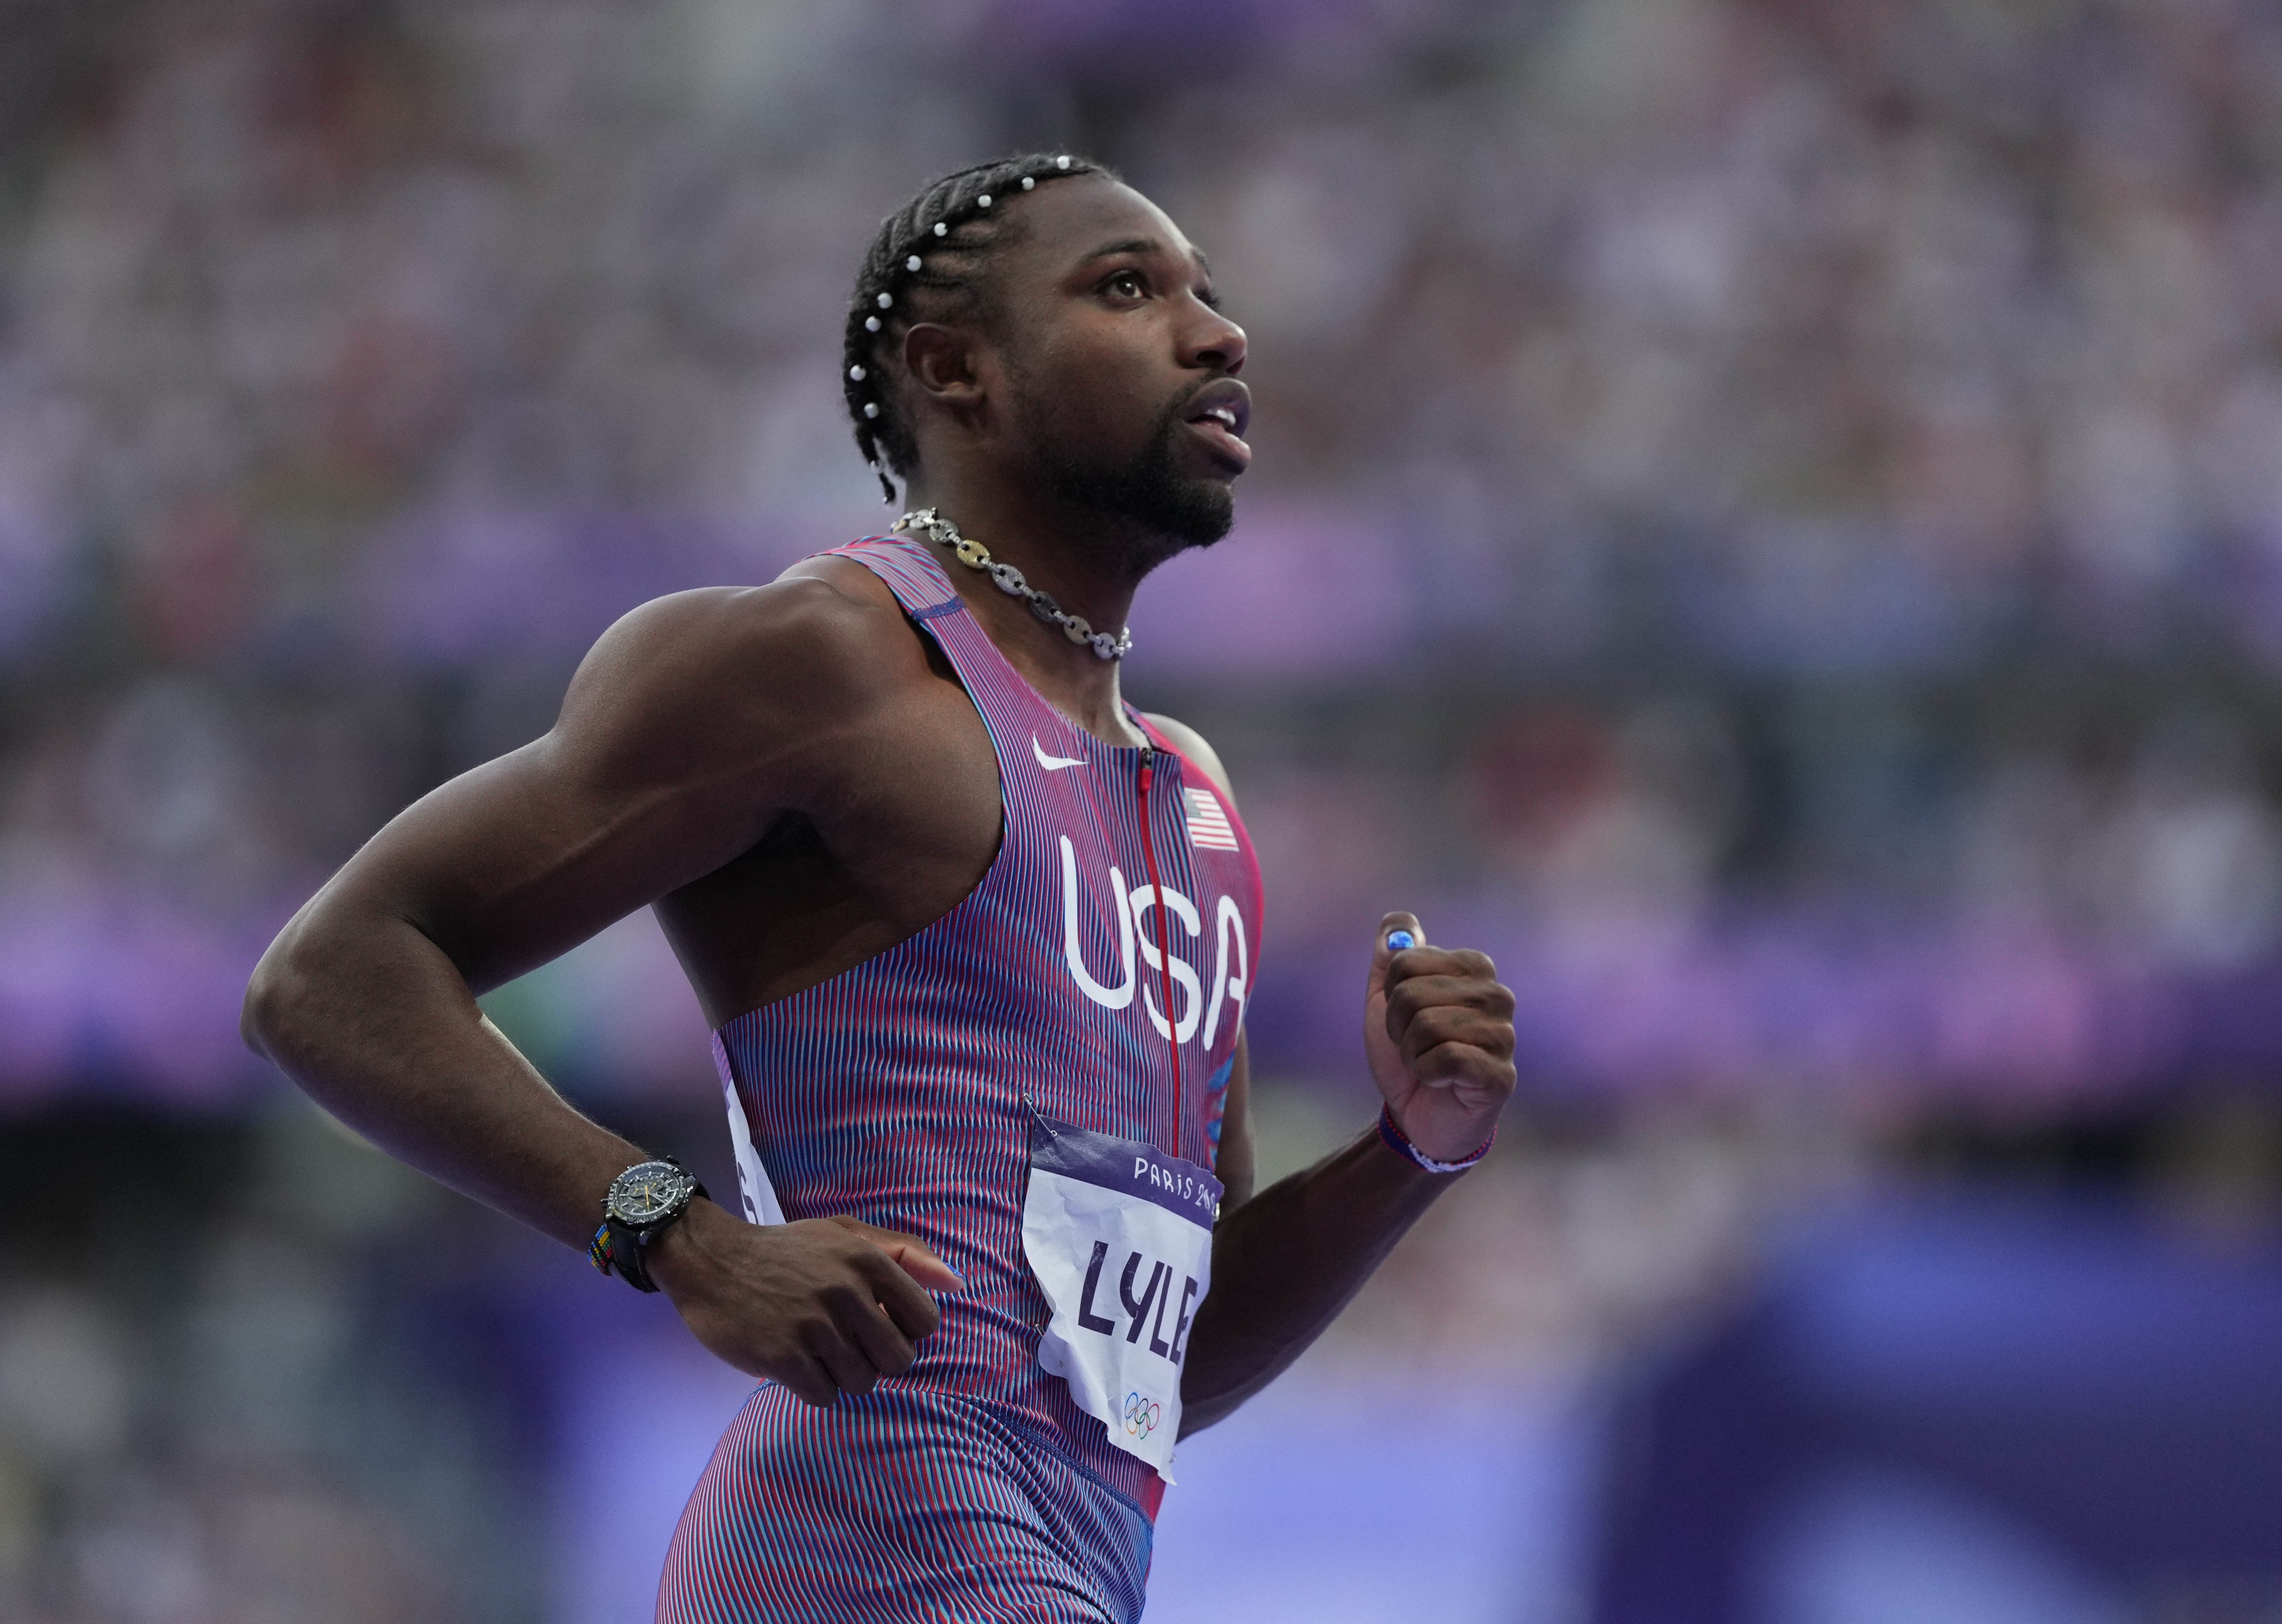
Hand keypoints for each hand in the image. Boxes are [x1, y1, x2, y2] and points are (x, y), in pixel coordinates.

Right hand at [648, 1199, 963, 1404]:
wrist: (711, 1261)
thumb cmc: (787, 1251)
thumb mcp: (846, 1233)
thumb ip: (905, 1253)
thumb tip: (957, 1283)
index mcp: (866, 1260)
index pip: (925, 1321)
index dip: (906, 1331)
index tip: (881, 1325)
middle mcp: (845, 1291)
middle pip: (898, 1360)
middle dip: (877, 1359)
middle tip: (849, 1344)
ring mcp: (813, 1326)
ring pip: (862, 1383)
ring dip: (843, 1375)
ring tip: (818, 1351)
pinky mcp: (782, 1357)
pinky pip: (825, 1396)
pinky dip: (814, 1388)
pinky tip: (797, 1364)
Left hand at [1363, 912, 1517, 1163]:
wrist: (1419, 1116)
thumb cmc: (1408, 1054)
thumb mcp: (1387, 1002)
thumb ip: (1391, 959)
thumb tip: (1397, 920)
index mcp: (1473, 968)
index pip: (1404, 962)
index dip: (1390, 997)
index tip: (1406, 1018)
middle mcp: (1496, 995)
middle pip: (1411, 994)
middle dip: (1399, 1027)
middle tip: (1416, 1046)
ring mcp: (1504, 1035)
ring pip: (1427, 1026)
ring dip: (1412, 1053)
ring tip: (1429, 1065)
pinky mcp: (1501, 1075)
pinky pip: (1445, 1059)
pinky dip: (1428, 1074)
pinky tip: (1442, 1082)